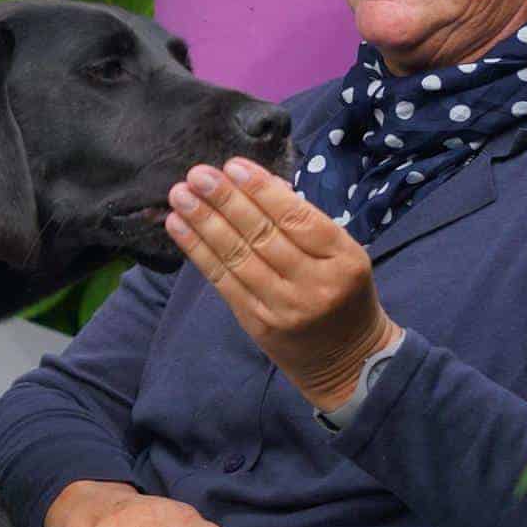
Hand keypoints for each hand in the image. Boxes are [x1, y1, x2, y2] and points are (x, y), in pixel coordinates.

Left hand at [165, 158, 402, 411]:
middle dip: (225, 201)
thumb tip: (257, 183)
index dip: (262, 191)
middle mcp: (314, 284)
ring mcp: (284, 307)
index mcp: (343, 259)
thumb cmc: (343, 293)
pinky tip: (179, 227)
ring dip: (203, 223)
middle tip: (197, 174)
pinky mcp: (257, 323)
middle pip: (262, 235)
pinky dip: (198, 251)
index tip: (232, 166)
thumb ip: (304, 220)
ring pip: (238, 257)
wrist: (348, 359)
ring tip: (180, 196)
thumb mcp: (342, 253)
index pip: (297, 218)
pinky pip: (223, 281)